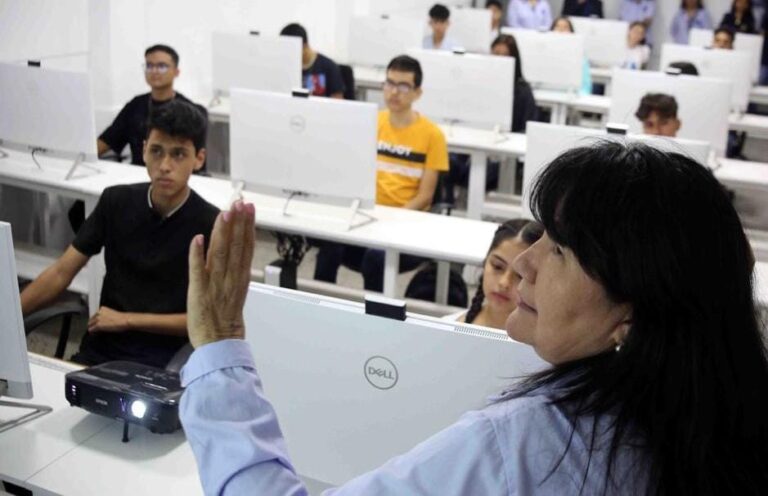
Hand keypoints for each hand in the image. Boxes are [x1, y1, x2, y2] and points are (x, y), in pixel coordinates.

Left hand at [88, 306, 129, 332]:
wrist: (125, 320)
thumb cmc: (122, 318)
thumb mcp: (112, 313)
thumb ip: (105, 315)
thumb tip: (102, 321)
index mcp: (102, 308)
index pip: (94, 315)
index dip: (94, 320)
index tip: (96, 323)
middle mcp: (98, 312)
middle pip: (90, 320)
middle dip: (92, 324)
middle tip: (95, 329)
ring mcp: (98, 319)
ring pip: (89, 325)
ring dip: (92, 328)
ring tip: (95, 332)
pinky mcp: (98, 325)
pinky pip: (91, 329)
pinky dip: (92, 332)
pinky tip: (95, 333)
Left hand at [187, 200, 254, 347]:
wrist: (220, 347)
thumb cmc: (226, 325)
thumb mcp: (236, 297)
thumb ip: (235, 277)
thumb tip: (236, 260)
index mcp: (240, 280)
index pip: (245, 247)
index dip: (247, 227)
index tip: (248, 210)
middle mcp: (230, 280)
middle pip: (236, 246)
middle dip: (239, 222)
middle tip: (240, 202)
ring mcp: (215, 286)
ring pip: (221, 254)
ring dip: (223, 232)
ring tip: (226, 213)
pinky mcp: (199, 294)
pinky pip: (198, 271)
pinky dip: (198, 255)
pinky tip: (199, 238)